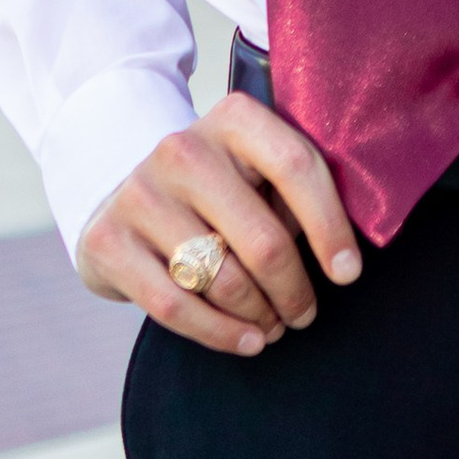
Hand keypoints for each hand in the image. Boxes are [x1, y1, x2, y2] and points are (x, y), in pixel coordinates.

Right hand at [76, 93, 361, 356]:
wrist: (123, 193)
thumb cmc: (216, 188)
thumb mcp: (256, 171)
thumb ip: (293, 197)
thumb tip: (339, 258)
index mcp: (233, 118)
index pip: (296, 167)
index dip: (329, 227)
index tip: (348, 273)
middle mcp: (182, 149)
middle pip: (263, 240)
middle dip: (295, 290)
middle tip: (304, 313)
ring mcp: (140, 194)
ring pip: (223, 279)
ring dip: (259, 314)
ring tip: (273, 325)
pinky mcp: (109, 241)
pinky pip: (176, 307)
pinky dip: (219, 333)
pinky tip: (246, 340)